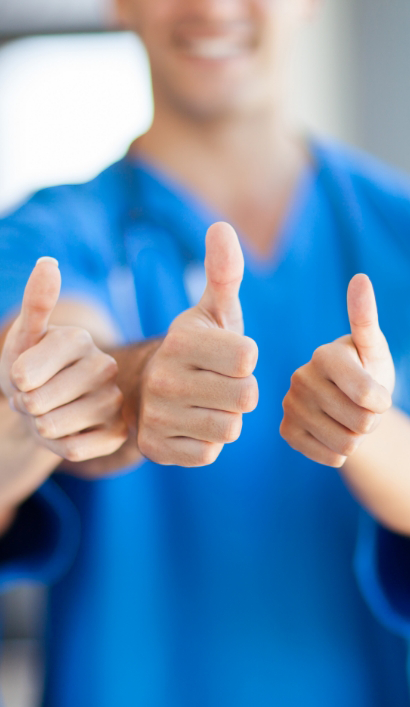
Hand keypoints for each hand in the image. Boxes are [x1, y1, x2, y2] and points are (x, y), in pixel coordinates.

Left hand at [0, 258, 127, 462]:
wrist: (45, 403)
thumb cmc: (28, 367)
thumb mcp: (23, 338)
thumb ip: (35, 302)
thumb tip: (48, 262)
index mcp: (79, 339)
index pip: (24, 374)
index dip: (13, 382)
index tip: (24, 375)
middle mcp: (104, 366)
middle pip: (38, 403)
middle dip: (26, 405)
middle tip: (37, 395)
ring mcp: (115, 401)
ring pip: (53, 428)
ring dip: (41, 427)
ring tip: (50, 412)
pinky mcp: (118, 433)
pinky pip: (73, 450)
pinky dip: (59, 446)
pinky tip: (69, 431)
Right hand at [137, 222, 258, 466]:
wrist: (149, 389)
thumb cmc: (197, 347)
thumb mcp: (212, 310)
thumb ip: (223, 272)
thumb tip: (221, 226)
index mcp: (181, 339)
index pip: (248, 357)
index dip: (245, 358)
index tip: (225, 355)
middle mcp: (163, 377)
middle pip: (245, 396)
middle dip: (240, 391)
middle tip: (218, 382)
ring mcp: (156, 415)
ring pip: (229, 428)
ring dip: (226, 418)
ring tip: (205, 403)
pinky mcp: (155, 448)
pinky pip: (209, 453)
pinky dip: (206, 442)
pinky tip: (190, 424)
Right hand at [280, 274, 393, 466]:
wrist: (348, 403)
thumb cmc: (367, 370)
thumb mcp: (374, 349)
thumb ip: (366, 318)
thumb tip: (360, 279)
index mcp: (324, 355)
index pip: (369, 396)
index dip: (382, 402)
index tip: (377, 393)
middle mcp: (300, 378)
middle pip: (360, 423)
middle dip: (371, 421)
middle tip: (362, 408)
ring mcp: (290, 406)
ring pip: (345, 444)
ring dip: (357, 438)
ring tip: (348, 419)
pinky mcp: (287, 431)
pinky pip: (328, 456)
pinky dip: (339, 451)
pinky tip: (333, 433)